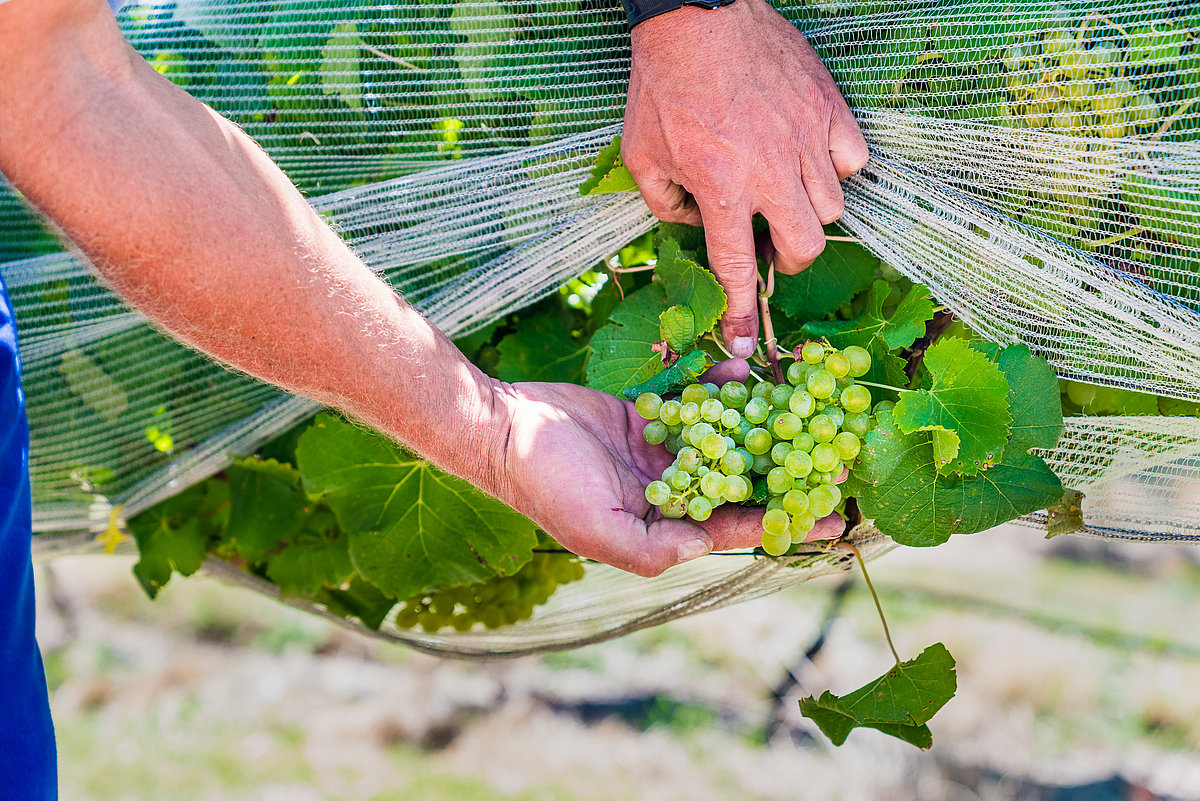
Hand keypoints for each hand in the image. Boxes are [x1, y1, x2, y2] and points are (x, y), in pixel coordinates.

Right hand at [488, 361, 844, 576]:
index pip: (736, 527)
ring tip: (806, 403)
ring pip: (725, 438)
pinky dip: (719, 386)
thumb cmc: (546, 486)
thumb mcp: (597, 528)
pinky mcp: (649, 416)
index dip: (784, 520)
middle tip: (835, 452)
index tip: (833, 512)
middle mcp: (670, 492)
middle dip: (787, 469)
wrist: (503, 428)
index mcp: (664, 528)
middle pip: (742, 482)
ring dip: (761, 422)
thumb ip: (654, 546)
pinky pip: (695, 402)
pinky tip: (746, 367)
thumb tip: (710, 547)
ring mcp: (661, 453)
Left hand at [622, 0, 868, 355]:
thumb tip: (691, 225)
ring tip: (781, 193)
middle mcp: (771, 173)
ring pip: (832, 206)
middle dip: (787, 260)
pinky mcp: (828, 109)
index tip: (742, 342)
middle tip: (767, 245)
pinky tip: (808, 159)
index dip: (740, 312)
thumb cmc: (663, 84)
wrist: (698, 14)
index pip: (736, 269)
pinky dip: (835, 169)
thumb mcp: (641, 155)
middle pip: (805, 247)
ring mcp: (806, 140)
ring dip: (806, 214)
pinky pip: (852, 159)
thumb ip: (663, 205)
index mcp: (722, 188)